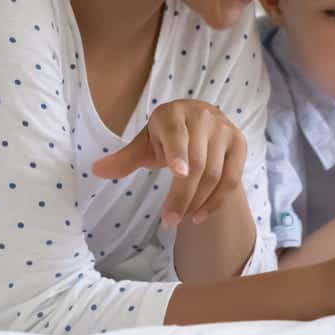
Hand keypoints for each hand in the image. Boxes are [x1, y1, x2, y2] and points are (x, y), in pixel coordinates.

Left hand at [92, 100, 245, 227]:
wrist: (201, 122)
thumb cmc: (167, 136)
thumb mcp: (145, 144)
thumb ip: (124, 159)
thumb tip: (95, 171)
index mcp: (173, 113)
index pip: (176, 134)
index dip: (177, 153)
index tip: (178, 173)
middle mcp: (203, 117)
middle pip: (197, 164)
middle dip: (182, 196)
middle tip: (169, 221)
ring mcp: (224, 129)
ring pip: (214, 175)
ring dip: (198, 202)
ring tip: (180, 219)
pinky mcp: (239, 143)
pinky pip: (231, 179)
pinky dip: (216, 202)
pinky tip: (199, 215)